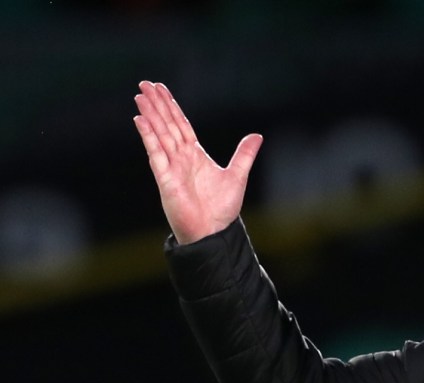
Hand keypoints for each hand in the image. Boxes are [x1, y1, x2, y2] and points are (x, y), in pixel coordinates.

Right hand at [133, 81, 262, 243]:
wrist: (214, 232)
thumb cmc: (222, 209)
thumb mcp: (237, 175)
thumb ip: (244, 154)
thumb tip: (257, 135)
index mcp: (195, 155)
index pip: (181, 125)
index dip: (172, 107)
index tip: (161, 89)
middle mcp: (180, 158)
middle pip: (167, 125)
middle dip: (157, 104)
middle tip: (145, 83)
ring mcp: (171, 167)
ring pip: (159, 134)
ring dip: (150, 115)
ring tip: (140, 95)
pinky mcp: (165, 179)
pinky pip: (155, 153)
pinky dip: (148, 136)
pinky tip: (140, 119)